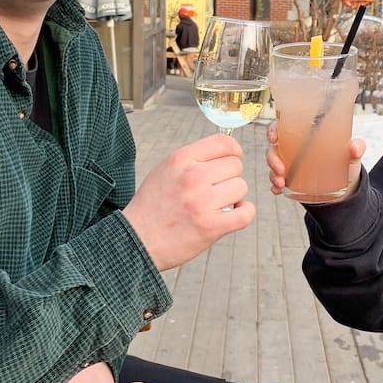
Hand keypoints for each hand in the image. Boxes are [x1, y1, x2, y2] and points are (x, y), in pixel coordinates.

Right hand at [123, 134, 254, 270]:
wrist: (137, 239)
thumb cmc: (152, 205)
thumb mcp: (165, 169)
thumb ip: (192, 159)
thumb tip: (225, 152)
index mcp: (181, 159)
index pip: (224, 143)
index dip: (234, 151)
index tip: (232, 160)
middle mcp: (192, 177)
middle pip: (236, 165)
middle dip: (230, 177)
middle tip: (217, 189)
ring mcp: (202, 202)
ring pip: (242, 187)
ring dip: (235, 196)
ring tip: (219, 203)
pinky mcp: (211, 227)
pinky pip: (246, 213)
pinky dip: (245, 213)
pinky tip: (234, 214)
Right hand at [265, 122, 364, 197]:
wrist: (344, 187)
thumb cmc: (344, 163)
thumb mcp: (350, 156)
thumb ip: (355, 149)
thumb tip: (356, 146)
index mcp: (303, 136)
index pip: (283, 127)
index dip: (273, 130)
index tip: (274, 137)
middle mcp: (292, 148)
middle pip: (273, 148)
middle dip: (272, 158)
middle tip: (281, 169)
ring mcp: (289, 164)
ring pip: (273, 165)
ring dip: (272, 174)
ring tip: (281, 182)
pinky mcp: (289, 180)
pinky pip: (276, 181)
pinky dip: (275, 186)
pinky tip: (278, 189)